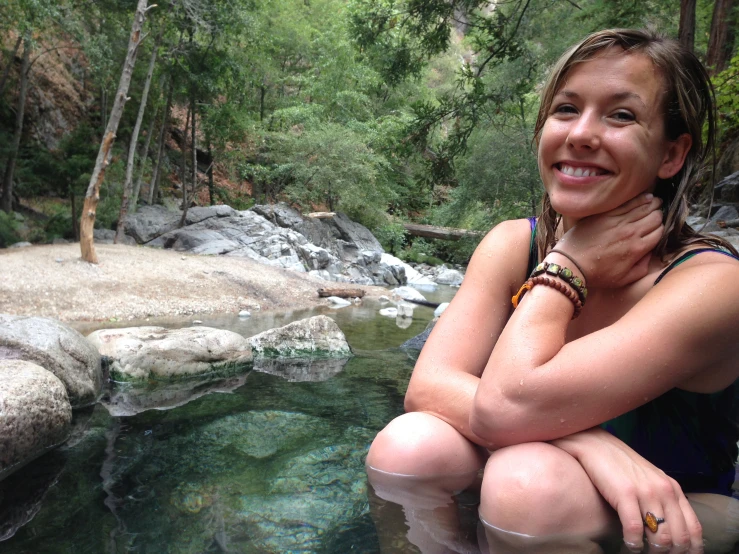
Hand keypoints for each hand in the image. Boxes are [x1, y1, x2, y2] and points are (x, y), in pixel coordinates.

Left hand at [554, 194, 663, 287]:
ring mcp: (618, 221)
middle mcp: (631, 232)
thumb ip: (642, 268)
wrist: (571, 264)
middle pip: (655, 217)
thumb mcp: (623, 279)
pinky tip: (645, 197)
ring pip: (645, 207)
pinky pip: (628, 203)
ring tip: (655, 202)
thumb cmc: (596, 274)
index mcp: (637, 249)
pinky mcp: (606, 214)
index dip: (662, 229)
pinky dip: (640, 199)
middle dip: (659, 215)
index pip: (660, 231)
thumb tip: (652, 254)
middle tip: (658, 214)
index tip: (659, 228)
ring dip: (653, 204)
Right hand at [555, 428, 702, 552]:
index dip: (689, 549)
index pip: (694, 529)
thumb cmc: (620, 466)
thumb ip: (662, 501)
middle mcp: (664, 490)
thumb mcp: (648, 481)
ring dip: (652, 552)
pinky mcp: (625, 493)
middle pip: (680, 537)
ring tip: (641, 551)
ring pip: (661, 536)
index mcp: (673, 489)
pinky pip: (636, 529)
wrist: (595, 443)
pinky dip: (633, 543)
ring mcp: (646, 491)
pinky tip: (629, 543)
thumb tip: (667, 531)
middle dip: (669, 553)